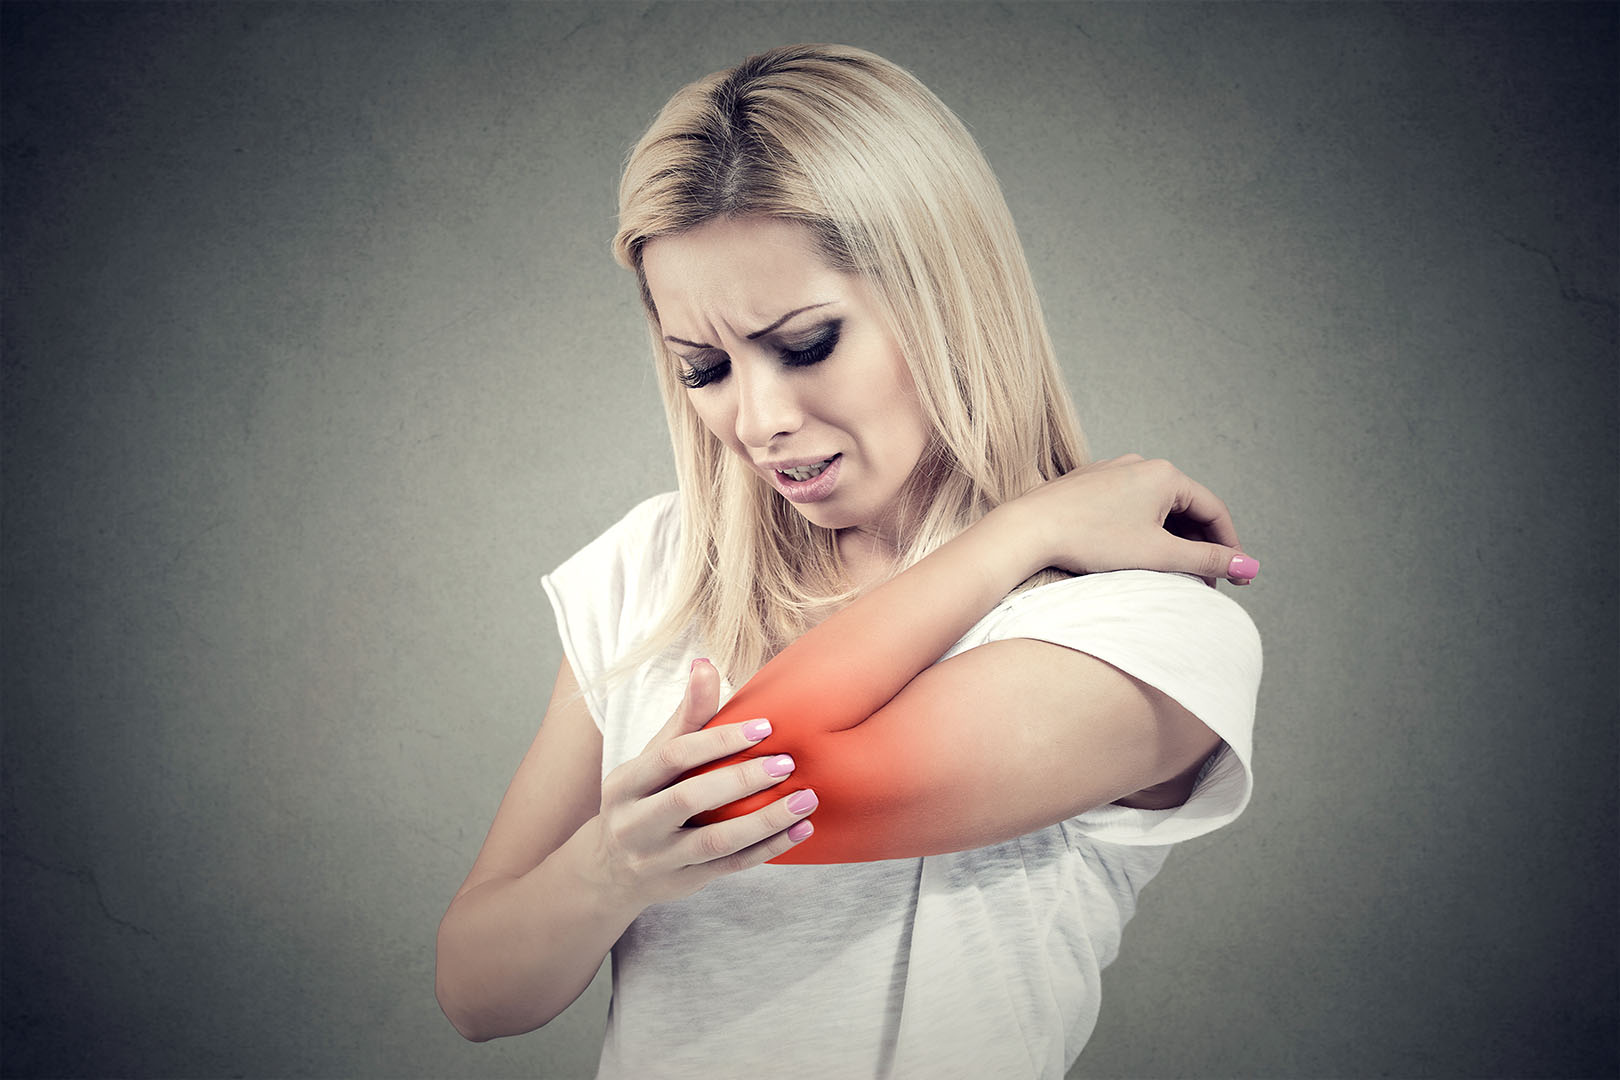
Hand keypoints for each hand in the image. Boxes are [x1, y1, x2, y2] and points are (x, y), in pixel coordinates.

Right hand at [586, 659, 816, 906]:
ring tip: (806, 799)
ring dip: (765, 820)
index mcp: (626, 783)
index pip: (672, 756)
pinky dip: (768, 848)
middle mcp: (636, 823)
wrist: (611, 869)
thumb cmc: (644, 797)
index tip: (764, 727)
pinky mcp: (684, 882)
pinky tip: (800, 830)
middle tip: (787, 763)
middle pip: (689, 798)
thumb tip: (705, 663)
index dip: (717, 740)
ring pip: (715, 840)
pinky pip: (731, 866)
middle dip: (741, 779)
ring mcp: (658, 858)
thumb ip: (685, 716)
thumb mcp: (653, 757)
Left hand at [1002, 454, 1259, 586]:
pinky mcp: (1089, 484)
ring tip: (1173, 574)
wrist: (1027, 529)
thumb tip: (1250, 565)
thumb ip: (1207, 561)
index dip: (1230, 546)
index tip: (1238, 576)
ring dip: (1171, 540)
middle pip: (1186, 508)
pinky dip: (1143, 531)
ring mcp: (1112, 471)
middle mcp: (1141, 465)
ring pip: (1156, 509)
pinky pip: (1129, 507)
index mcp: (1165, 475)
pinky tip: (1136, 556)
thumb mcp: (1158, 555)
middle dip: (1199, 546)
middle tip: (1206, 581)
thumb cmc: (1091, 540)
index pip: (1214, 510)